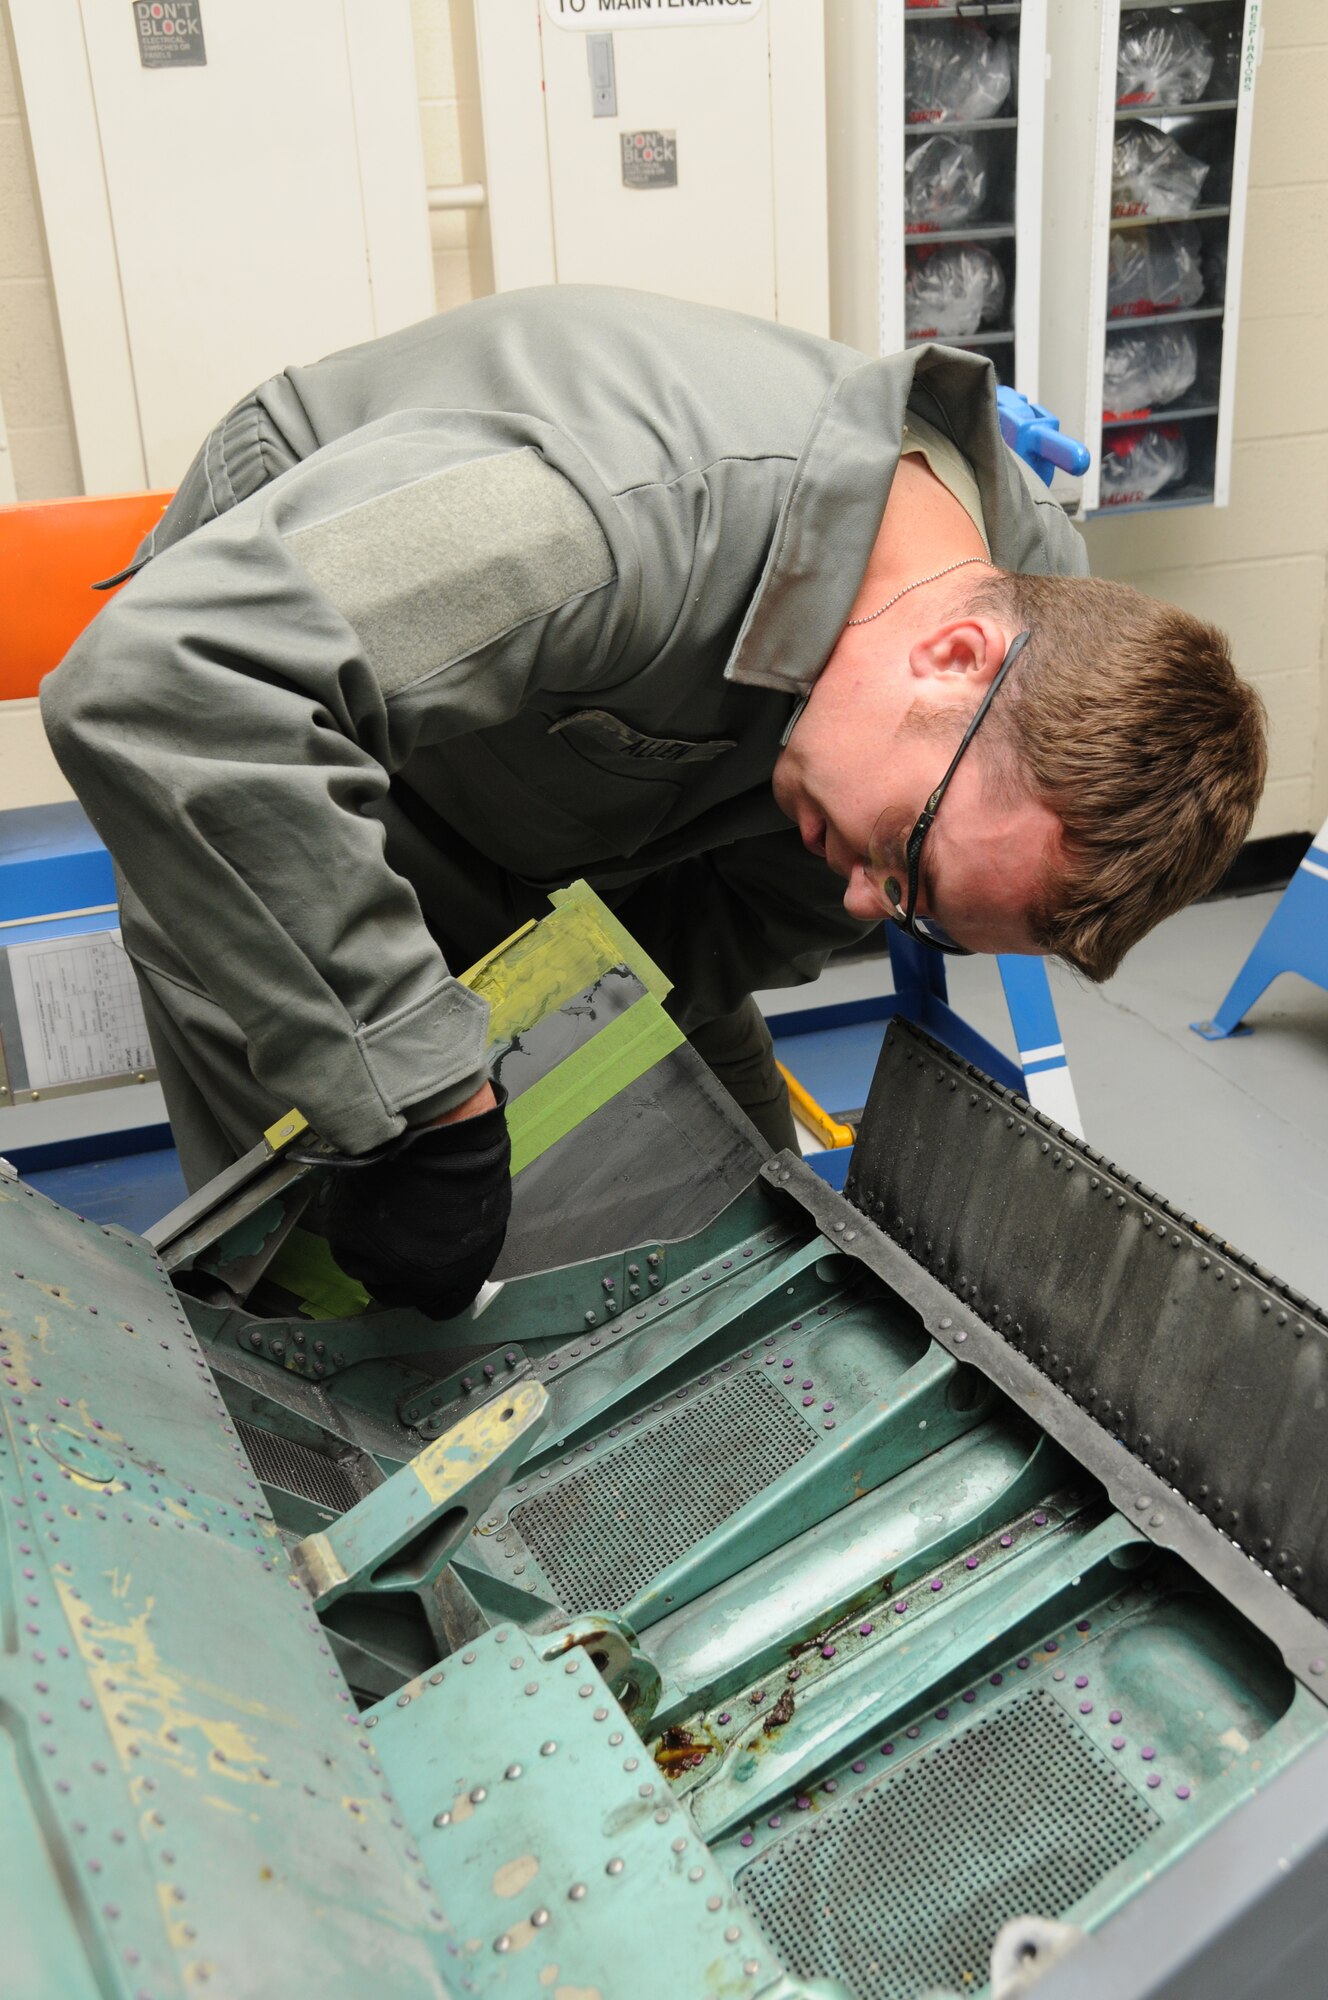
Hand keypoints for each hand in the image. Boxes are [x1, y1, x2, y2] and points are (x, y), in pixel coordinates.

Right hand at [327, 1083, 510, 1319]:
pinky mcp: (347, 1238)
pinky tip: (367, 1202)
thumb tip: (449, 1257)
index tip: (424, 1275)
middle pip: (395, 1294)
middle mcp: (417, 1281)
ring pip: (366, 1272)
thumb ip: (463, 1249)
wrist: (435, 1129)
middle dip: (396, 1272)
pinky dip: (351, 1229)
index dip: (432, 1291)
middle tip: (398, 1237)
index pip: (442, 1308)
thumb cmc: (470, 1163)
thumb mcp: (484, 1218)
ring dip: (370, 1251)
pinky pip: (345, 1247)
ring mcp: (379, 1262)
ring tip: (383, 1213)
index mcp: (459, 1276)